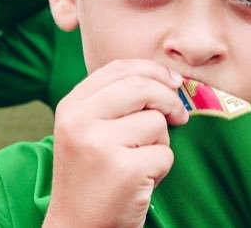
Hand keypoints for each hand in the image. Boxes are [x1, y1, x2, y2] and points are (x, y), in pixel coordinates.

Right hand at [47, 60, 187, 227]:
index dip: (153, 70)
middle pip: (142, 87)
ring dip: (160, 144)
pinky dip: (161, 169)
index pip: (119, 68)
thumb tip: (169, 79)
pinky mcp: (125, 169)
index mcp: (70, 107)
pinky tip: (140, 182)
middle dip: (169, 100)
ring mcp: (100, 145)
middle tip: (180, 118)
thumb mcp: (86, 132)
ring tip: (139, 164)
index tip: (174, 83)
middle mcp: (80, 121)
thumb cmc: (91, 178)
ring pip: (157, 123)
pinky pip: (165, 154)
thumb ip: (114, 102)